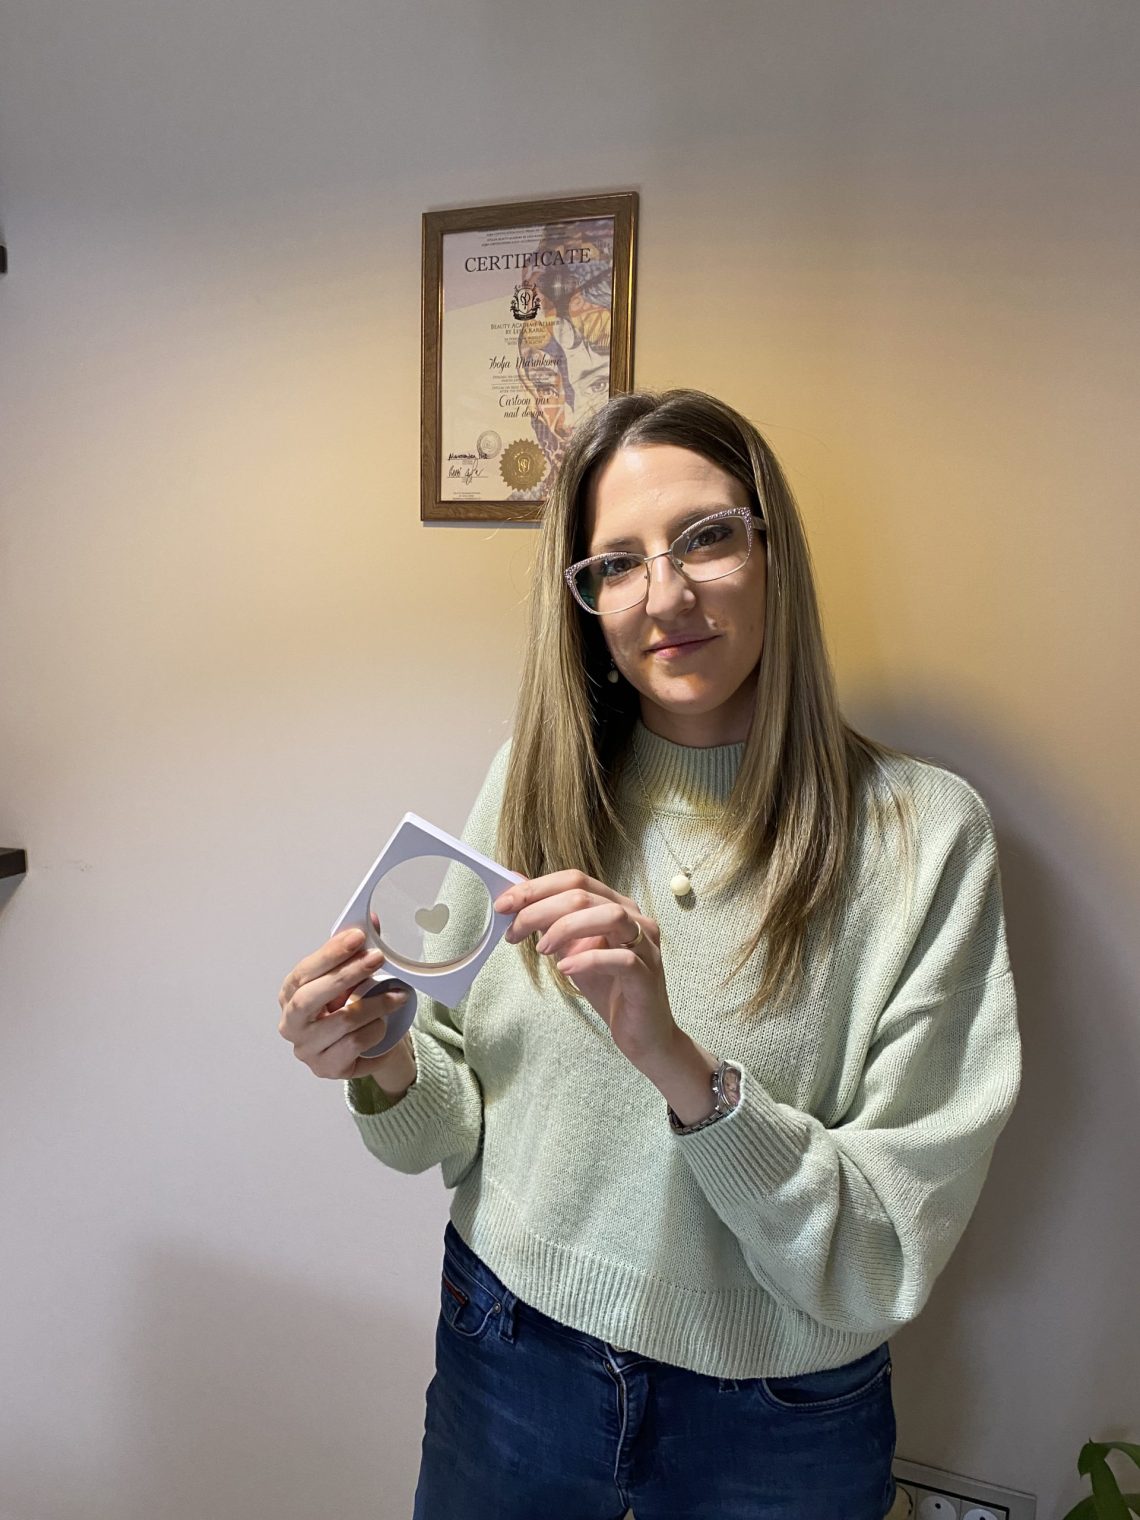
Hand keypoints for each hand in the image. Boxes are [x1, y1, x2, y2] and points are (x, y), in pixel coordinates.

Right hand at [277, 927, 416, 1092]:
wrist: (359, 1048)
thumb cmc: (346, 1005)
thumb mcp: (348, 977)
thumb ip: (355, 950)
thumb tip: (373, 919)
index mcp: (289, 994)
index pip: (304, 971)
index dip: (330, 953)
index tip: (358, 937)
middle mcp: (290, 1023)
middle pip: (311, 998)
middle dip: (346, 975)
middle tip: (378, 958)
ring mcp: (306, 1049)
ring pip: (342, 1024)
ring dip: (375, 1006)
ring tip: (397, 997)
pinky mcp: (326, 1069)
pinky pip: (356, 1048)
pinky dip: (376, 1032)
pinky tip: (386, 1025)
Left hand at [494, 871, 677, 1072]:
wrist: (642, 1033)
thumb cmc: (609, 988)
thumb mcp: (572, 950)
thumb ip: (551, 922)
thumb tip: (518, 893)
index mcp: (617, 906)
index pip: (575, 880)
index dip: (536, 888)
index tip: (504, 904)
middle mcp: (635, 919)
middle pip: (584, 895)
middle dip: (540, 909)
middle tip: (514, 931)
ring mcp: (646, 946)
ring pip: (610, 916)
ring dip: (567, 928)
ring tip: (543, 950)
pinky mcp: (647, 976)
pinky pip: (622, 959)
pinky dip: (588, 960)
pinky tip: (566, 969)